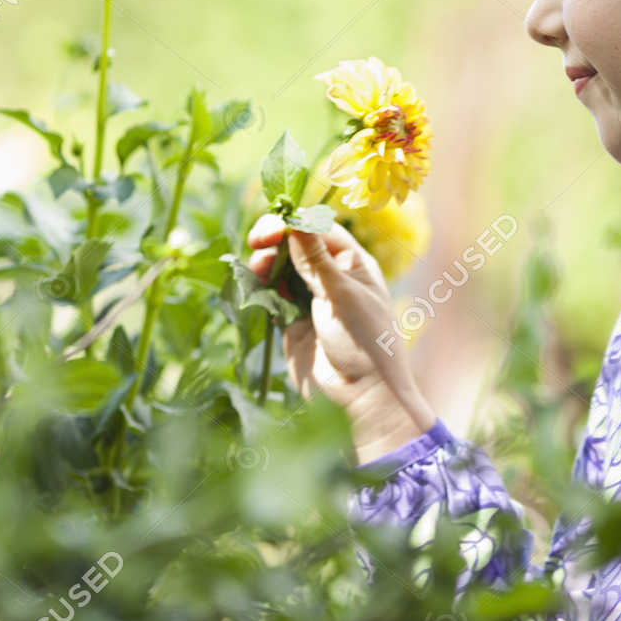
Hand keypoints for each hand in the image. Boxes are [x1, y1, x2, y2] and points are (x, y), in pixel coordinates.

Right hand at [246, 213, 436, 461]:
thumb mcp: (342, 296)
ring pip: (280, 269)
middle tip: (256, 244)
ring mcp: (310, 299)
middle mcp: (331, 277)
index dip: (293, 223)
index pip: (319, 229)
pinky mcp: (292, 322)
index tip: (271, 228)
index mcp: (353, 263)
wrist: (363, 397)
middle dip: (274, 240)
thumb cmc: (366, 342)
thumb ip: (315, 261)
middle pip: (295, 246)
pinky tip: (254, 286)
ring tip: (257, 269)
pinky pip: (272, 296)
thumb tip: (296, 223)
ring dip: (266, 264)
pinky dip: (260, 288)